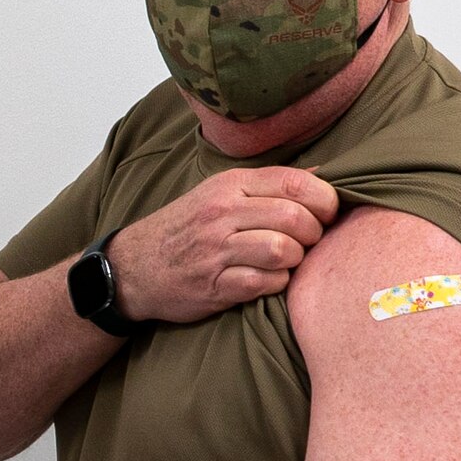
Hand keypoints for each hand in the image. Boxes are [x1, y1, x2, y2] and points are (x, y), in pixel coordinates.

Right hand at [108, 166, 337, 324]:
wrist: (133, 266)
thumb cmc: (185, 228)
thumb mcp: (218, 192)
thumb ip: (267, 185)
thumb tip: (321, 174)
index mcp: (229, 185)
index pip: (295, 182)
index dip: (325, 200)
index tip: (328, 213)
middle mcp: (221, 213)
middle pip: (295, 218)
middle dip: (314, 233)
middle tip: (308, 242)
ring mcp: (216, 251)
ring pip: (283, 250)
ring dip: (296, 260)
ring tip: (287, 261)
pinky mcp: (214, 286)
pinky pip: (265, 283)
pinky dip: (276, 284)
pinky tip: (268, 279)